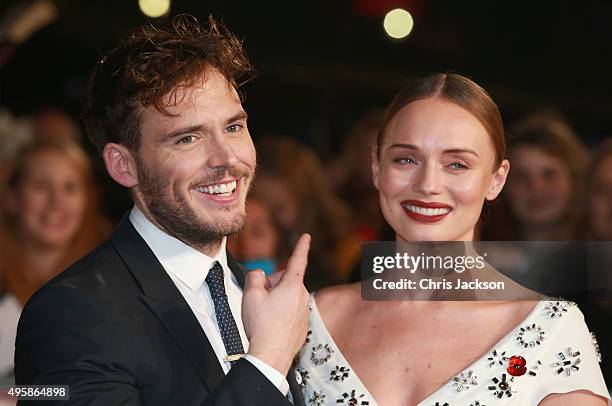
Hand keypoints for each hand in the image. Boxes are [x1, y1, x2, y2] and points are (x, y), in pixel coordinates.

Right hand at [242, 233, 310, 374]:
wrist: (271, 354)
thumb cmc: (262, 326)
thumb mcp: (251, 294)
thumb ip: (254, 276)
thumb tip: (259, 275)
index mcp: (292, 285)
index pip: (297, 260)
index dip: (301, 246)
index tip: (306, 237)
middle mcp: (302, 296)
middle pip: (285, 281)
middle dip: (272, 285)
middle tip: (260, 300)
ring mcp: (304, 311)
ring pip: (287, 296)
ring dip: (276, 300)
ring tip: (265, 316)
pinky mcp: (303, 324)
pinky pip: (290, 311)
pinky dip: (281, 314)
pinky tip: (272, 324)